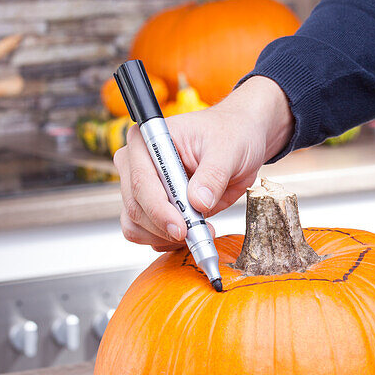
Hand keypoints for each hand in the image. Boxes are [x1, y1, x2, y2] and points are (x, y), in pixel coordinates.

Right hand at [114, 75, 292, 249]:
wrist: (240, 140)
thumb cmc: (230, 134)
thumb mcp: (228, 150)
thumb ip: (213, 175)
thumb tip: (198, 202)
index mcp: (148, 139)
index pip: (141, 181)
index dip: (158, 209)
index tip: (181, 228)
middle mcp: (137, 163)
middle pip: (135, 207)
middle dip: (165, 227)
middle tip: (198, 233)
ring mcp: (142, 187)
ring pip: (135, 225)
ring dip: (165, 237)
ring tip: (199, 230)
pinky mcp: (152, 206)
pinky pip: (147, 233)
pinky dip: (167, 240)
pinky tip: (192, 232)